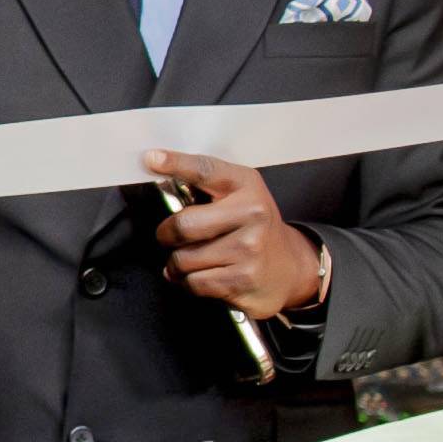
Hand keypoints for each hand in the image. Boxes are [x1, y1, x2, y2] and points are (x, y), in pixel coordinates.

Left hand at [146, 151, 324, 319]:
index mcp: (246, 185)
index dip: (175, 163)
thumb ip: (203, 186)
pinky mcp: (244, 280)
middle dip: (166, 234)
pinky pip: (194, 282)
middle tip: (171, 236)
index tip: (151, 158)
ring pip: (183, 259)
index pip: (204, 170)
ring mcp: (250, 249)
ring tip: (194, 258)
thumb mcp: (237, 195)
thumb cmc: (251, 227)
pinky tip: (204, 274)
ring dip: (178, 263)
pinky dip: (189, 281)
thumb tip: (156, 172)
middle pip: (183, 226)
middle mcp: (252, 214)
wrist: (291, 267)